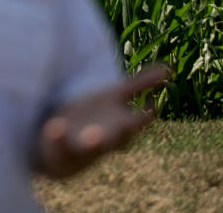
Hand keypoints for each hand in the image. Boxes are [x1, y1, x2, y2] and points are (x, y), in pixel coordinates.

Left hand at [32, 66, 169, 178]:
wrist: (66, 152)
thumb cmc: (97, 118)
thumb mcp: (117, 98)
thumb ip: (141, 84)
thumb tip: (167, 68)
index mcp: (121, 124)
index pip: (137, 122)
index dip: (145, 116)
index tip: (151, 107)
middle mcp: (106, 138)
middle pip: (118, 138)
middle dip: (123, 133)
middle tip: (127, 125)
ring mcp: (83, 146)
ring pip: (91, 148)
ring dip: (93, 142)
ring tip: (91, 135)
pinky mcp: (62, 148)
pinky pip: (60, 145)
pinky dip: (58, 138)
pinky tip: (55, 127)